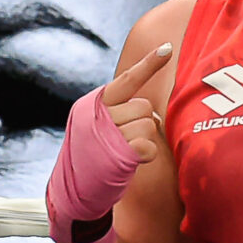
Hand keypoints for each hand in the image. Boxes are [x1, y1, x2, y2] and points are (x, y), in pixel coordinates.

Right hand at [46, 43, 169, 242]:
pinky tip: (130, 162)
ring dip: (143, 140)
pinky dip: (145, 155)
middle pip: (144, 107)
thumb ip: (117, 112)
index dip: (149, 64)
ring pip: (148, 124)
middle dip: (141, 123)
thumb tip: (151, 111)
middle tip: (122, 141)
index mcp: (92, 104)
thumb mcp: (96, 128)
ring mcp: (107, 134)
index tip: (168, 48)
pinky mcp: (118, 154)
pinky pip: (148, 145)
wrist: (74, 193)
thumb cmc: (92, 158)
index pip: (126, 80)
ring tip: (122, 152)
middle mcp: (98, 115)